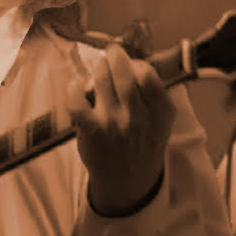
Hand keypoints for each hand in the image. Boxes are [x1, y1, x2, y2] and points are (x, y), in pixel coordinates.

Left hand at [72, 56, 175, 214]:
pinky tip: (76, 87)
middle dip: (114, 56)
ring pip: (101, 80)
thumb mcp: (162, 122)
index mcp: (160, 113)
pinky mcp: (91, 131)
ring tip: (98, 71)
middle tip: (111, 53)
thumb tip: (133, 60)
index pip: (147, 74)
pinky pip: (77, 100)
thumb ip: (154, 95)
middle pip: (123, 72)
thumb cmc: (143, 145)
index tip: (131, 62)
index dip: (136, 63)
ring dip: (97, 70)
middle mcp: (138, 117)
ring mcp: (113, 124)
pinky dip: (74, 88)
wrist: (128, 182)